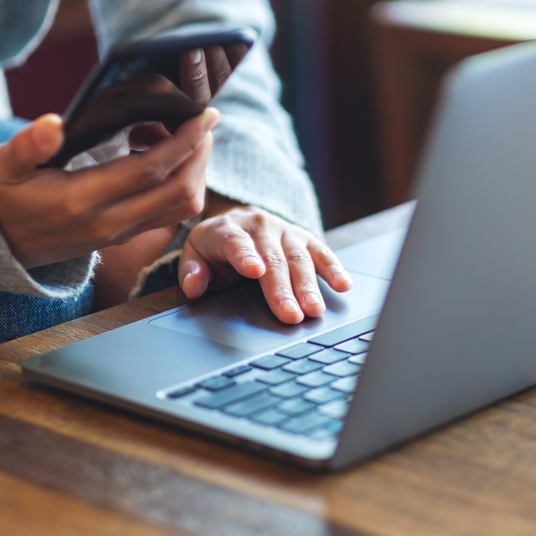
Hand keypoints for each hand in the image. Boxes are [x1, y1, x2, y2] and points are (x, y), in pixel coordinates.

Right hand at [0, 109, 217, 268]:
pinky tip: (163, 154)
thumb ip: (27, 145)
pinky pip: (171, 213)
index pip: (150, 170)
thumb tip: (53, 122)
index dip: (183, 141)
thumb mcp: (3, 166)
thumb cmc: (2, 195)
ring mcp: (122, 233)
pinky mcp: (126, 236)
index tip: (203, 115)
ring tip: (181, 135)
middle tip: (202, 121)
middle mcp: (110, 223)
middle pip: (180, 191)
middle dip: (200, 154)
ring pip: (182, 206)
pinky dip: (183, 183)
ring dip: (195, 169)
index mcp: (82, 201)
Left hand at [178, 195, 352, 323]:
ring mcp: (285, 231)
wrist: (240, 220)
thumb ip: (191, 270)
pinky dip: (333, 268)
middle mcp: (260, 226)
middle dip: (283, 289)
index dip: (245, 256)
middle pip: (273, 259)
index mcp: (228, 229)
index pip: (236, 242)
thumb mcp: (196, 254)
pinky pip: (321, 252)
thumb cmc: (216, 246)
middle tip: (290, 316)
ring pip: (298, 258)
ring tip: (314, 310)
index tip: (254, 271)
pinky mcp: (305, 238)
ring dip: (309, 286)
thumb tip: (194, 286)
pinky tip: (343, 285)